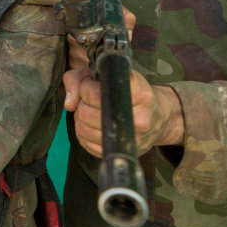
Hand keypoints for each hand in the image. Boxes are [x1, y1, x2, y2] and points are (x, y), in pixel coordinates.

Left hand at [63, 32, 183, 157]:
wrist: (157, 117)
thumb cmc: (131, 92)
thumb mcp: (111, 74)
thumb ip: (80, 78)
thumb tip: (70, 103)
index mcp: (140, 94)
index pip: (95, 94)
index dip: (85, 88)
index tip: (90, 85)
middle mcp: (140, 118)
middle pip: (86, 113)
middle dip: (82, 104)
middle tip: (90, 100)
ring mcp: (132, 139)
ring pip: (84, 130)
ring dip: (80, 119)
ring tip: (91, 111)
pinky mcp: (122, 152)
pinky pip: (87, 145)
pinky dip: (83, 133)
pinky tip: (92, 125)